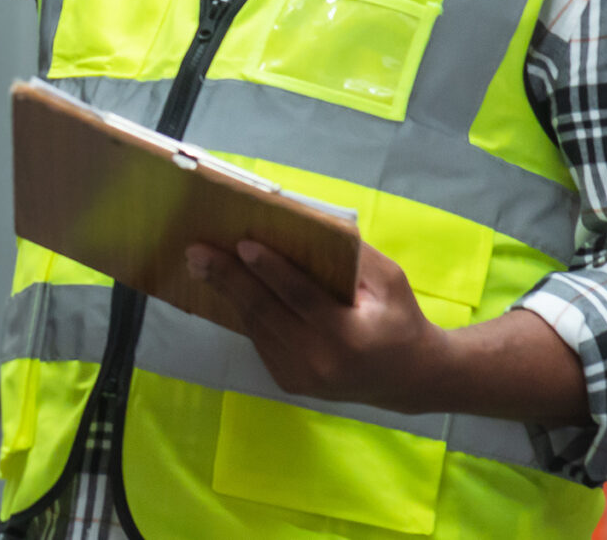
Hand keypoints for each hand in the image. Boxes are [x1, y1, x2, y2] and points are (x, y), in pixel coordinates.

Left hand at [186, 236, 448, 413]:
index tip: (242, 244)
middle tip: (197, 250)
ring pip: (257, 325)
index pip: (301, 297)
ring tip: (200, 263)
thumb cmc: (399, 318)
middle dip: (228, 277)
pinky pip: (261, 339)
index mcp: (349, 337)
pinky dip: (243, 311)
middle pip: (266, 312)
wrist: (409, 378)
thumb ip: (351, 255)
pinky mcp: (290, 382)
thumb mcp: (389, 282)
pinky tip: (225, 286)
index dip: (271, 270)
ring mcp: (302, 377)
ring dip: (227, 292)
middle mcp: (321, 362)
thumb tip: (305, 224)